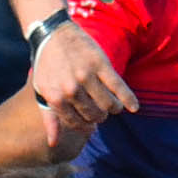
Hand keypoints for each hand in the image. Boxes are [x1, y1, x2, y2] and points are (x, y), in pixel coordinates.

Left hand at [30, 19, 138, 143]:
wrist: (53, 34)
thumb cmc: (47, 66)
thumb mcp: (43, 92)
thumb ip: (50, 118)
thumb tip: (53, 144)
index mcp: (55, 98)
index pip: (78, 123)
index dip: (86, 125)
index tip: (90, 123)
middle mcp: (71, 89)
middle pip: (95, 115)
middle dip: (99, 116)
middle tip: (100, 111)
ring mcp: (86, 76)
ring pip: (108, 105)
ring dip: (113, 109)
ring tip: (112, 105)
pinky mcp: (101, 64)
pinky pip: (119, 87)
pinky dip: (129, 99)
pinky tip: (134, 107)